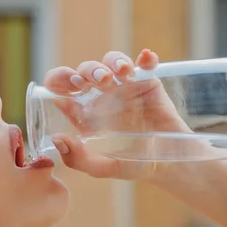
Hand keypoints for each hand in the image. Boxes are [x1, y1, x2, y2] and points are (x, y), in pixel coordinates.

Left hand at [44, 49, 190, 179]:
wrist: (168, 165)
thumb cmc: (132, 165)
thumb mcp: (102, 168)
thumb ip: (78, 159)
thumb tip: (58, 138)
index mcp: (84, 111)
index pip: (62, 87)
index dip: (59, 80)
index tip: (70, 86)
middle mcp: (101, 95)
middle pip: (86, 70)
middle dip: (89, 70)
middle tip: (98, 81)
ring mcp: (125, 87)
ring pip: (112, 61)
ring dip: (114, 61)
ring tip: (121, 73)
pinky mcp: (148, 83)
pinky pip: (145, 64)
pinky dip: (145, 58)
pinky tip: (146, 58)